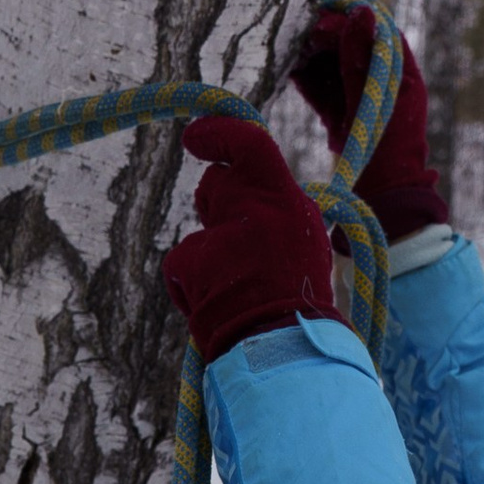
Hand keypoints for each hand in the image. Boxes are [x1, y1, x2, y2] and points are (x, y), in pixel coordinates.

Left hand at [161, 117, 334, 364]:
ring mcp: (225, 234)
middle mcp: (258, 210)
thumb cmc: (295, 306)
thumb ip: (276, 217)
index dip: (221, 133)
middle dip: (216, 204)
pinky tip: (209, 306)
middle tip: (233, 247)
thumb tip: (240, 197)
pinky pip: (180, 263)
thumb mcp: (303, 249)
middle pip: (217, 183)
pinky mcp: (194, 259)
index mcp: (290, 203)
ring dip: (208, 251)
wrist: (283, 350)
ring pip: (200, 228)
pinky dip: (189, 286)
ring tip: (232, 287)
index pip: (252, 145)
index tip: (196, 135)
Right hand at [291, 10, 448, 242]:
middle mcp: (384, 83)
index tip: (323, 10)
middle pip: (352, 45)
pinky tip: (288, 70)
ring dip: (312, 57)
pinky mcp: (345, 115)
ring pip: (335, 66)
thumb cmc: (386, 157)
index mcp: (402, 76)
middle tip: (299, 34)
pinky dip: (308, 80)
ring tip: (290, 50)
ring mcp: (362, 99)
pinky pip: (325, 90)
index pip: (379, 30)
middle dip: (325, 37)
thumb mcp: (371, 104)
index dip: (352, 16)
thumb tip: (360, 12)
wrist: (381, 205)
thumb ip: (361, 61)